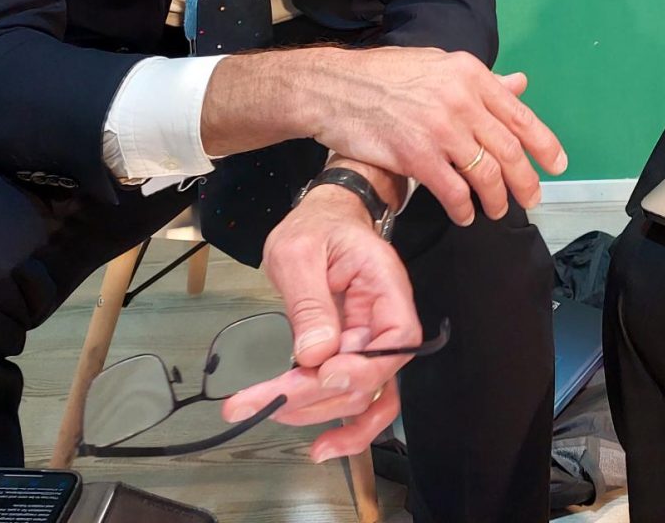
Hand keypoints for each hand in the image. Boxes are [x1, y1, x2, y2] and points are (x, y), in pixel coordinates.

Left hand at [222, 185, 416, 462]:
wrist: (321, 219)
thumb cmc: (315, 227)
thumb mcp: (299, 252)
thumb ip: (309, 303)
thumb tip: (315, 355)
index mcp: (385, 285)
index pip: (397, 339)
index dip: (365, 367)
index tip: (320, 373)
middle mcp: (386, 319)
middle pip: (372, 376)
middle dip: (319, 394)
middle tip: (267, 398)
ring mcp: (372, 341)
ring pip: (365, 397)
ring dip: (321, 413)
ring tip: (273, 412)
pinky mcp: (353, 355)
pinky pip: (356, 397)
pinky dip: (340, 424)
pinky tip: (320, 444)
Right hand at [302, 47, 566, 225]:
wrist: (335, 87)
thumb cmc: (387, 75)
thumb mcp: (439, 65)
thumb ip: (480, 81)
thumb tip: (519, 84)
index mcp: (471, 75)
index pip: (520, 115)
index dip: (544, 145)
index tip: (558, 166)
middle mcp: (462, 100)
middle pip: (509, 150)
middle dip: (526, 181)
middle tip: (531, 199)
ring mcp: (440, 129)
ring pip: (486, 174)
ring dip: (497, 199)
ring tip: (498, 211)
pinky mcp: (417, 156)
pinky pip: (453, 191)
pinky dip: (464, 209)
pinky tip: (465, 215)